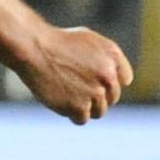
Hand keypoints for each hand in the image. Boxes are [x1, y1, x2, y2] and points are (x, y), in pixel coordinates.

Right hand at [15, 23, 133, 123]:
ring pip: (98, 112)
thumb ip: (109, 59)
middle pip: (111, 98)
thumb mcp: (91, 41)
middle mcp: (108, 77)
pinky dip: (72, 114)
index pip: (124, 80)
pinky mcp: (77, 106)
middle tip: (77, 88)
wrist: (35, 49)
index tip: (94, 79)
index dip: (109, 81)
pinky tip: (62, 101)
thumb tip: (124, 81)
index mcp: (114, 58)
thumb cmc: (60, 42)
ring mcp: (93, 93)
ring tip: (69, 95)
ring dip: (86, 107)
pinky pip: (81, 119)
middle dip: (97, 95)